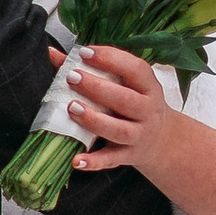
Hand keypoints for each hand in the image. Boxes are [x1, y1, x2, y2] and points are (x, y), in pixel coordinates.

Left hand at [62, 42, 198, 196]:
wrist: (162, 140)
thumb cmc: (136, 104)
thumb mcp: (125, 84)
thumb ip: (92, 68)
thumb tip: (54, 54)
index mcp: (149, 87)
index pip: (135, 69)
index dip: (111, 59)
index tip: (85, 52)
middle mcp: (147, 111)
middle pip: (125, 100)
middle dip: (97, 88)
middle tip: (72, 78)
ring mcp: (139, 135)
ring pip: (119, 130)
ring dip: (94, 120)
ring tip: (72, 108)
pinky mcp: (128, 155)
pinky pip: (111, 160)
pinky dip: (94, 162)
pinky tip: (76, 159)